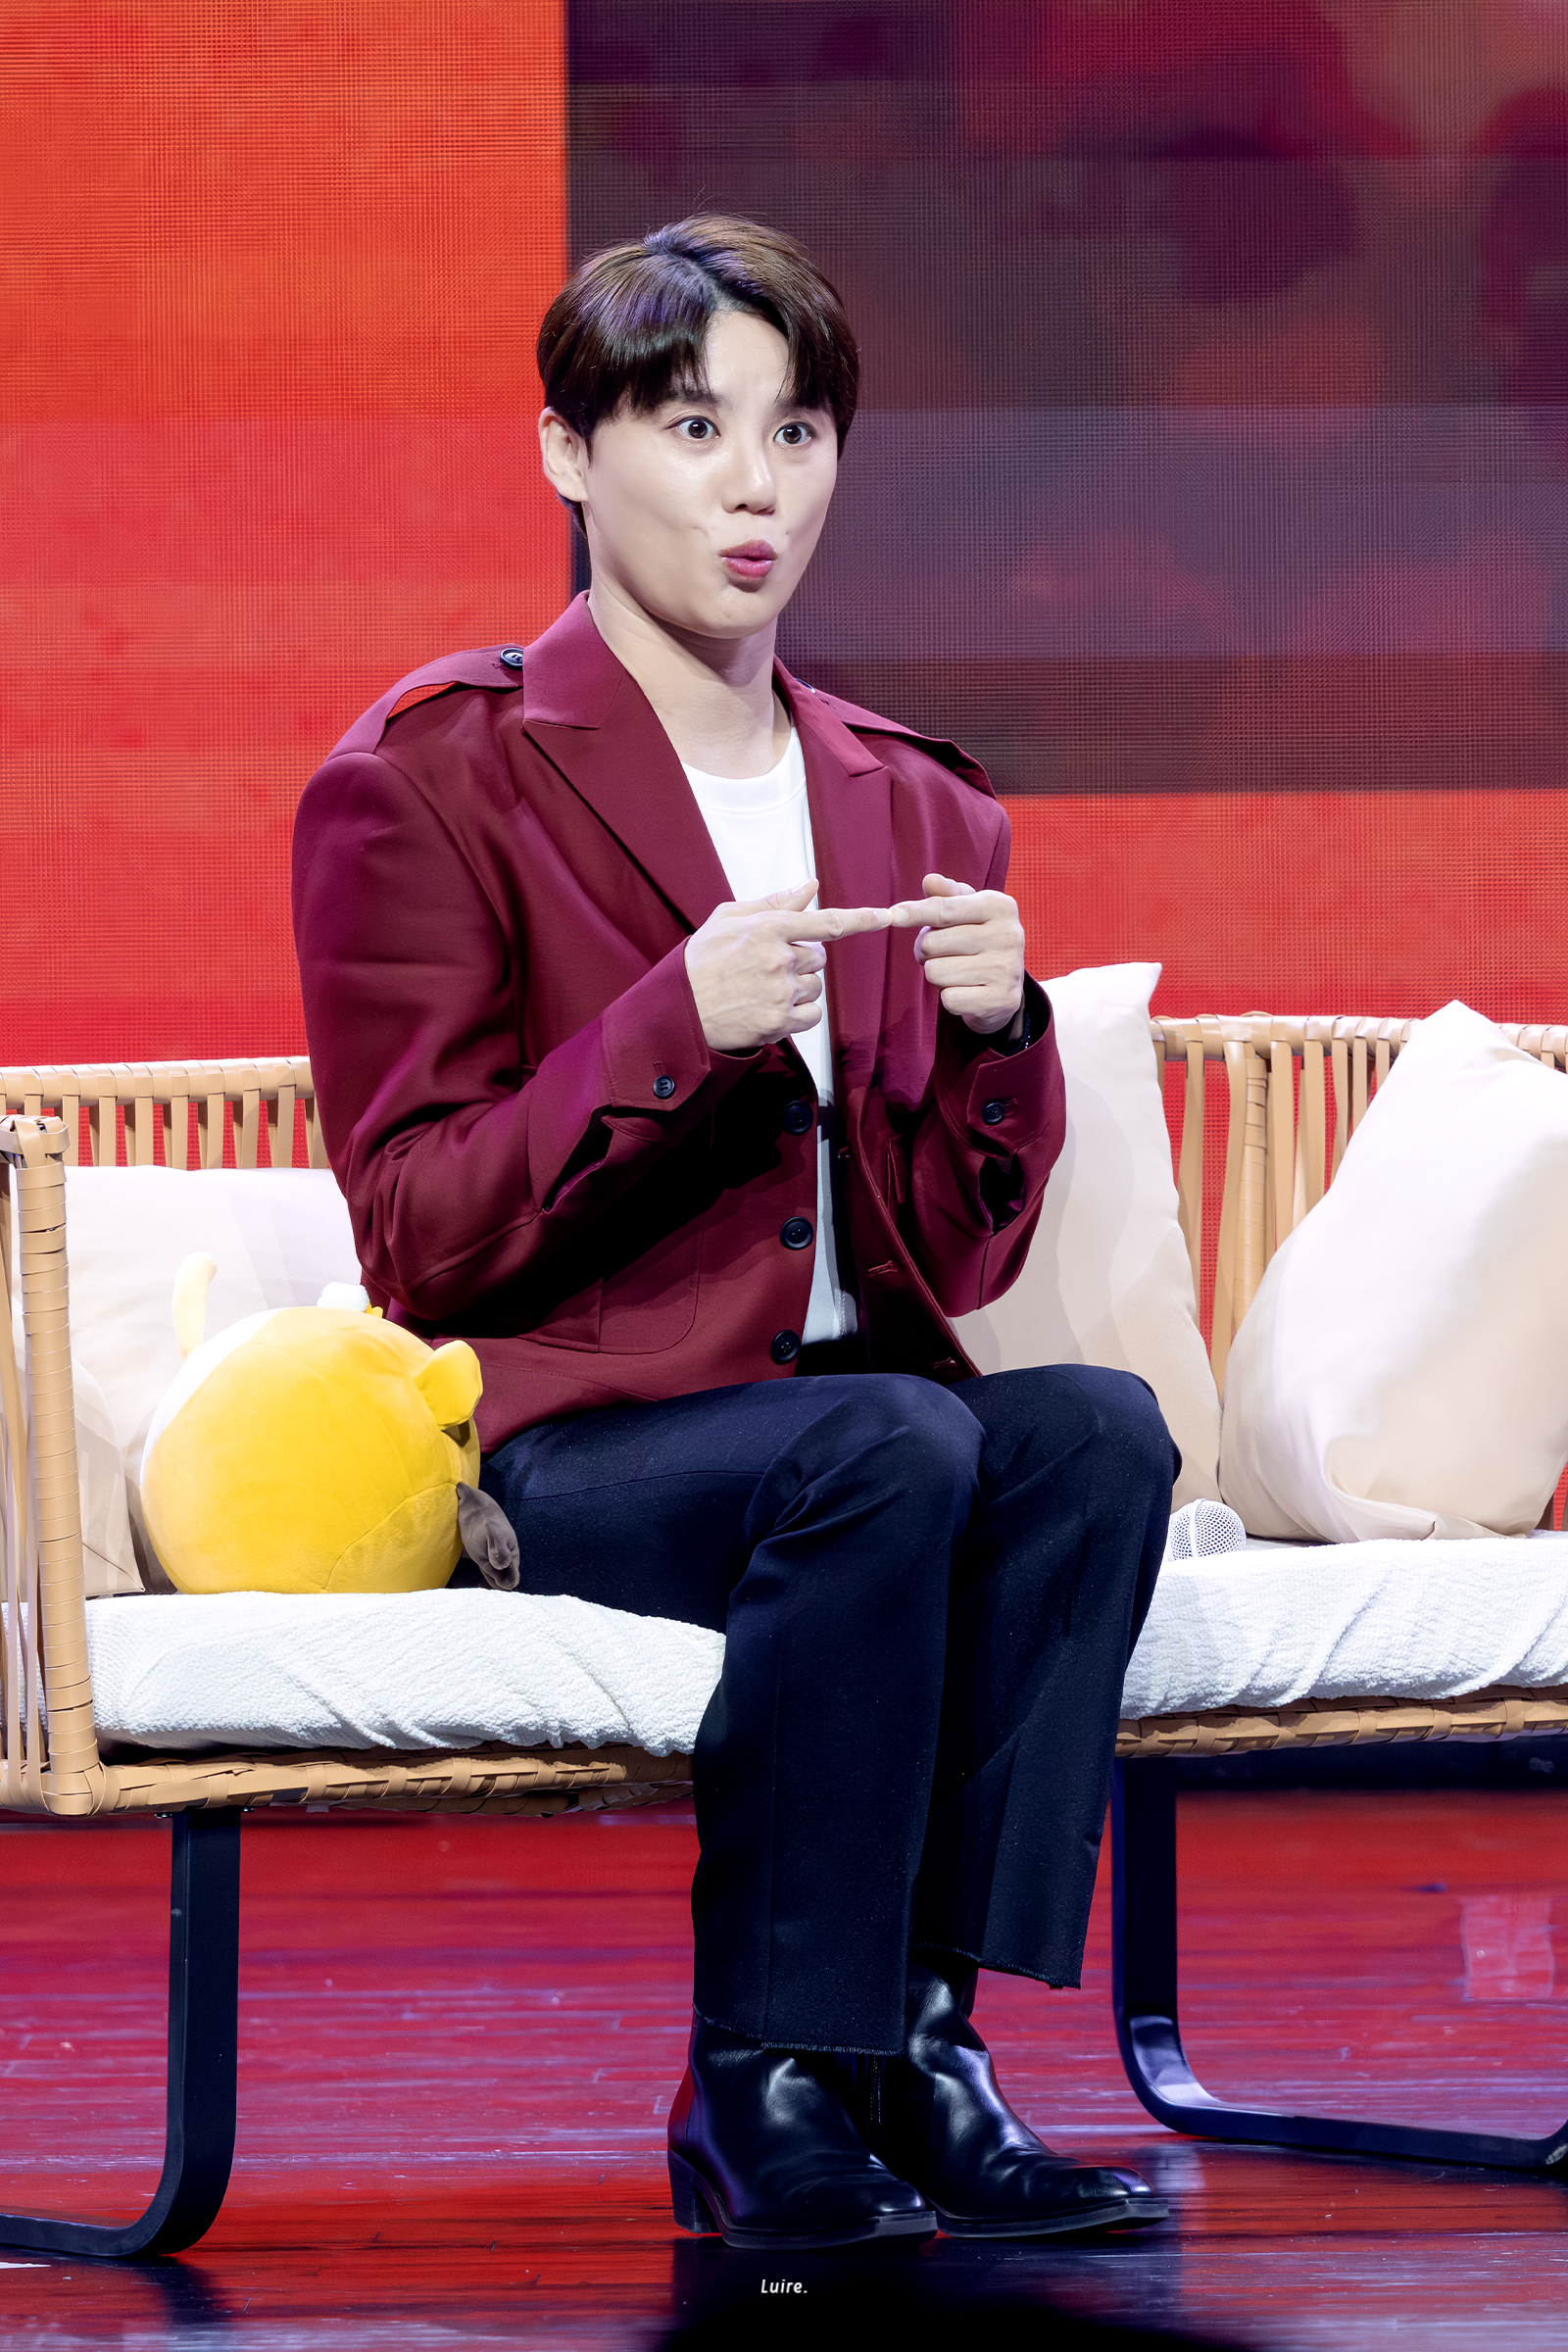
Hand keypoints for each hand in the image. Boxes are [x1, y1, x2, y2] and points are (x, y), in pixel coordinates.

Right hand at [685, 880, 891, 1053]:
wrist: (678, 1010)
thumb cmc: (700, 961)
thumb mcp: (728, 919)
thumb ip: (773, 903)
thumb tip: (810, 885)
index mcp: (768, 929)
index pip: (827, 922)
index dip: (862, 919)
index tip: (887, 916)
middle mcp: (779, 959)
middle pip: (818, 958)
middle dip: (800, 960)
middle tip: (765, 967)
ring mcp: (781, 993)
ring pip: (815, 987)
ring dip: (798, 988)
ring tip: (762, 989)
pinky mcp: (780, 1023)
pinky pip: (812, 1014)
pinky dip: (799, 1013)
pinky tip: (771, 1009)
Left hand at [890, 872, 1025, 1037]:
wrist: (1007, 984)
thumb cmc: (978, 938)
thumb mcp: (967, 910)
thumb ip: (946, 895)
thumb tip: (930, 881)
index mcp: (1000, 907)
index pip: (945, 908)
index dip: (914, 912)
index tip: (893, 915)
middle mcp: (1008, 936)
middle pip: (932, 943)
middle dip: (925, 950)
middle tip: (941, 952)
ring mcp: (1006, 970)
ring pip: (936, 973)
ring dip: (937, 974)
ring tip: (956, 970)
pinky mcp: (1001, 1000)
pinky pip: (950, 999)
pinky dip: (950, 996)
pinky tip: (967, 990)